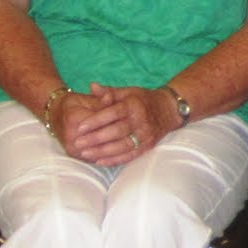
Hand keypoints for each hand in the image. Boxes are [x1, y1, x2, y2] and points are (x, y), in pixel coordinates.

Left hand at [61, 83, 177, 165]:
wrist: (169, 110)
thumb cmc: (144, 100)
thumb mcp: (128, 92)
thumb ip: (109, 92)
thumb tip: (91, 86)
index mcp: (134, 105)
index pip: (113, 113)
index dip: (96, 120)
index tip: (80, 127)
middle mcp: (141, 120)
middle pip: (116, 131)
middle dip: (96, 138)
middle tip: (78, 143)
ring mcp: (145, 134)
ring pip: (122, 145)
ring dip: (103, 151)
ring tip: (85, 153)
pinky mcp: (148, 145)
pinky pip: (130, 155)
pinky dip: (115, 160)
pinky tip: (100, 161)